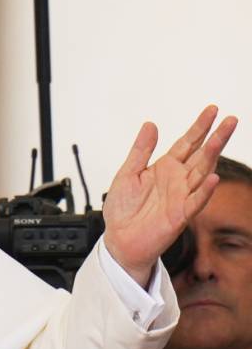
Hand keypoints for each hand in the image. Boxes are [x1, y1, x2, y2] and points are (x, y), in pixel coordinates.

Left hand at [103, 105, 237, 285]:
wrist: (118, 239)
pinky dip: (204, 191)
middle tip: (231, 120)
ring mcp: (182, 196)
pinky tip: (213, 178)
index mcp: (165, 167)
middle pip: (201, 154)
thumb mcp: (127, 173)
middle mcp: (178, 180)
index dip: (199, 127)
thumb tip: (150, 124)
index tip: (212, 110)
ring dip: (212, 156)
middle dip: (215, 137)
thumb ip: (141, 151)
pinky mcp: (180, 215)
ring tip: (221, 138)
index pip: (187, 143)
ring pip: (202, 173)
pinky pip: (195, 202)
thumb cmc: (123, 208)